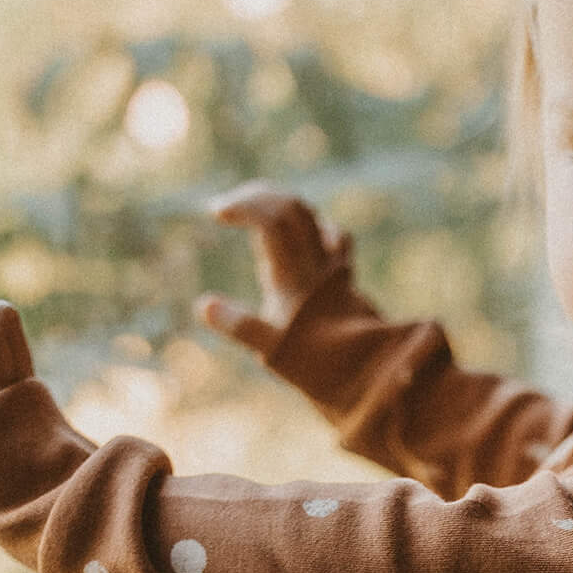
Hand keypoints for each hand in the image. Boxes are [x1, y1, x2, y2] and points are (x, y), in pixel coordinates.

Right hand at [197, 182, 351, 356]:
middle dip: (255, 198)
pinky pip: (333, 238)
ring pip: (310, 217)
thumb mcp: (275, 349)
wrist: (368, 374)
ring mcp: (333, 268)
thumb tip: (204, 306)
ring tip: (251, 209)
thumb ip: (242, 327)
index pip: (271, 219)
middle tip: (225, 208)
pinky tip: (299, 232)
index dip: (244, 206)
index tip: (216, 212)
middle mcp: (316, 264)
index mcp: (294, 275)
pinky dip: (310, 226)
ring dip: (278, 205)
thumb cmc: (318, 365)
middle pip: (290, 208)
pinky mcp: (344, 278)